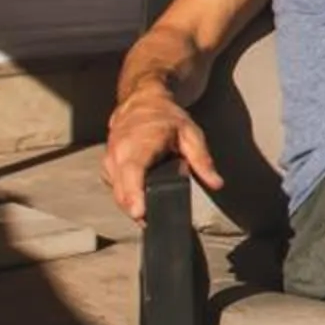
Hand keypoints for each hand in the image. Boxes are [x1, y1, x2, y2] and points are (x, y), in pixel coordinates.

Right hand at [103, 88, 221, 221]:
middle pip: (121, 188)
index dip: (133, 193)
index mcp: (140, 142)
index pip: (132, 171)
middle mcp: (120, 151)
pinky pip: (114, 187)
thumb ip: (202, 160)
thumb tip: (216, 183)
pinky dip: (125, 197)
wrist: (142, 101)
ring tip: (147, 217)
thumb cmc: (167, 118)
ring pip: (115, 190)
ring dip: (129, 204)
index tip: (138, 212)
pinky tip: (138, 203)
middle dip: (133, 208)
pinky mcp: (108, 165)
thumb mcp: (191, 134)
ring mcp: (110, 158)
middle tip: (150, 223)